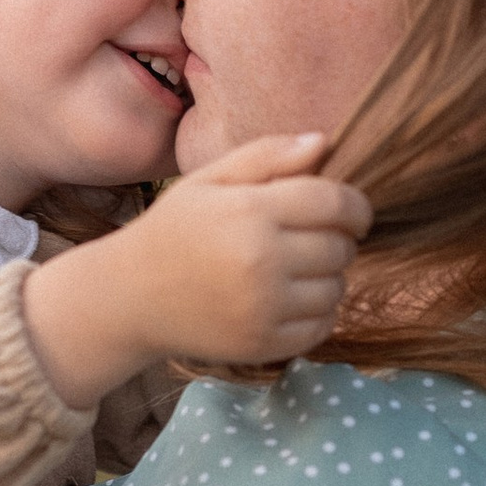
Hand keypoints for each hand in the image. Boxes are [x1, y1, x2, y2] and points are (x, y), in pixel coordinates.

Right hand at [21, 136, 371, 406]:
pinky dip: (317, 312)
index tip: (351, 212)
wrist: (130, 298)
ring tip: (293, 269)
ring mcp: (264, 308)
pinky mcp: (265, 344)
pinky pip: (323, 324)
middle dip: (337, 240)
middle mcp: (261, 261)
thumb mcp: (209, 180)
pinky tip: (287, 298)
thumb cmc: (174, 230)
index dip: (356, 206)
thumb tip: (324, 141)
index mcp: (250, 211)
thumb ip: (267, 156)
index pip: (336, 203)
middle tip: (309, 239)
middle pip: (341, 247)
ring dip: (327, 277)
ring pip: (337, 288)